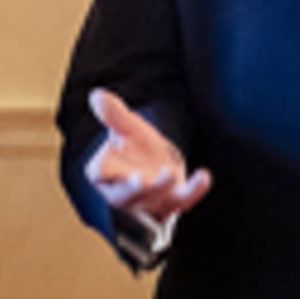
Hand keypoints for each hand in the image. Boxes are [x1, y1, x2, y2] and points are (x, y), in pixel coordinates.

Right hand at [84, 88, 211, 225]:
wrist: (158, 160)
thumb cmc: (135, 145)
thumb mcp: (126, 127)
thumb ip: (113, 114)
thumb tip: (97, 95)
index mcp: (105, 173)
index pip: (98, 173)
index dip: (102, 170)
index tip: (105, 164)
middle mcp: (123, 193)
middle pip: (122, 196)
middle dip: (131, 188)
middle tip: (139, 180)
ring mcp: (148, 202)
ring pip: (152, 201)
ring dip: (161, 188)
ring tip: (170, 172)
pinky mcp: (172, 203)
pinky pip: (183, 200)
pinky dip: (193, 190)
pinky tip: (203, 176)